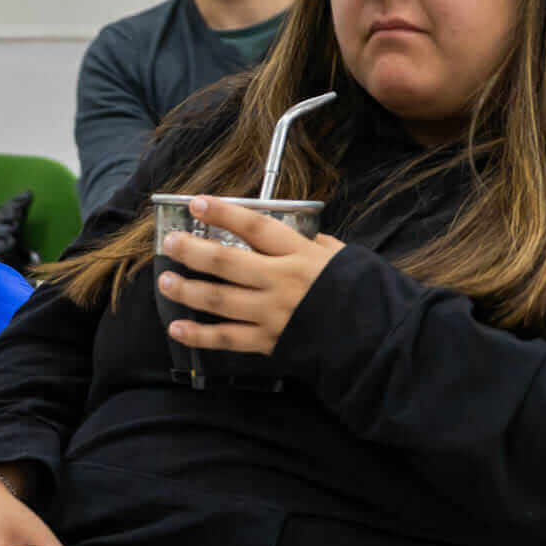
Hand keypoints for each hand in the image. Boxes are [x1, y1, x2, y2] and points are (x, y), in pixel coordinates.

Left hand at [157, 195, 344, 355]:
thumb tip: (301, 237)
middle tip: (170, 243)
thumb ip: (315, 245)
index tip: (196, 203)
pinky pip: (227, 339)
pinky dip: (199, 336)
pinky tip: (177, 328)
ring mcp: (274, 314)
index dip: (223, 213)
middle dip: (192, 251)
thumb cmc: (362, 292)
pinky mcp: (270, 342)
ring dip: (187, 291)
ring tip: (165, 281)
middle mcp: (282, 282)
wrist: (379, 340)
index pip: (255, 227)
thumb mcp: (342, 257)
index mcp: (301, 256)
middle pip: (227, 263)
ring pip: (220, 300)